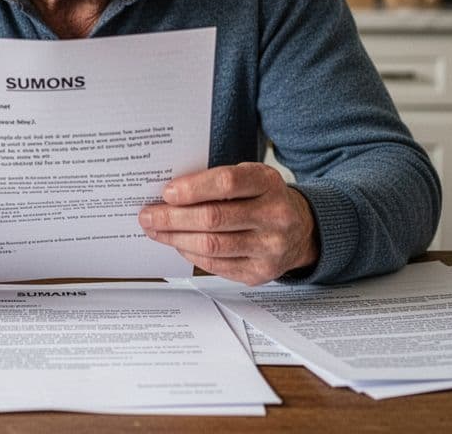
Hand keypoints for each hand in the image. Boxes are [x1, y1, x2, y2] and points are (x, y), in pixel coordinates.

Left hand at [138, 162, 317, 285]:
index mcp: (269, 183)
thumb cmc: (265, 198)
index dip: (193, 188)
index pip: (227, 183)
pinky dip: (191, 254)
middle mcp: (275, 215)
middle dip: (173, 218)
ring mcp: (270, 247)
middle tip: (148, 215)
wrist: (302, 229)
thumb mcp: (251, 178)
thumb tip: (170, 194)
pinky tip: (179, 244)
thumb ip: (217, 182)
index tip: (167, 192)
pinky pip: (216, 265)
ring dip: (176, 238)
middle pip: (213, 218)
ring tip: (156, 230)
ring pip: (211, 245)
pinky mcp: (260, 273)